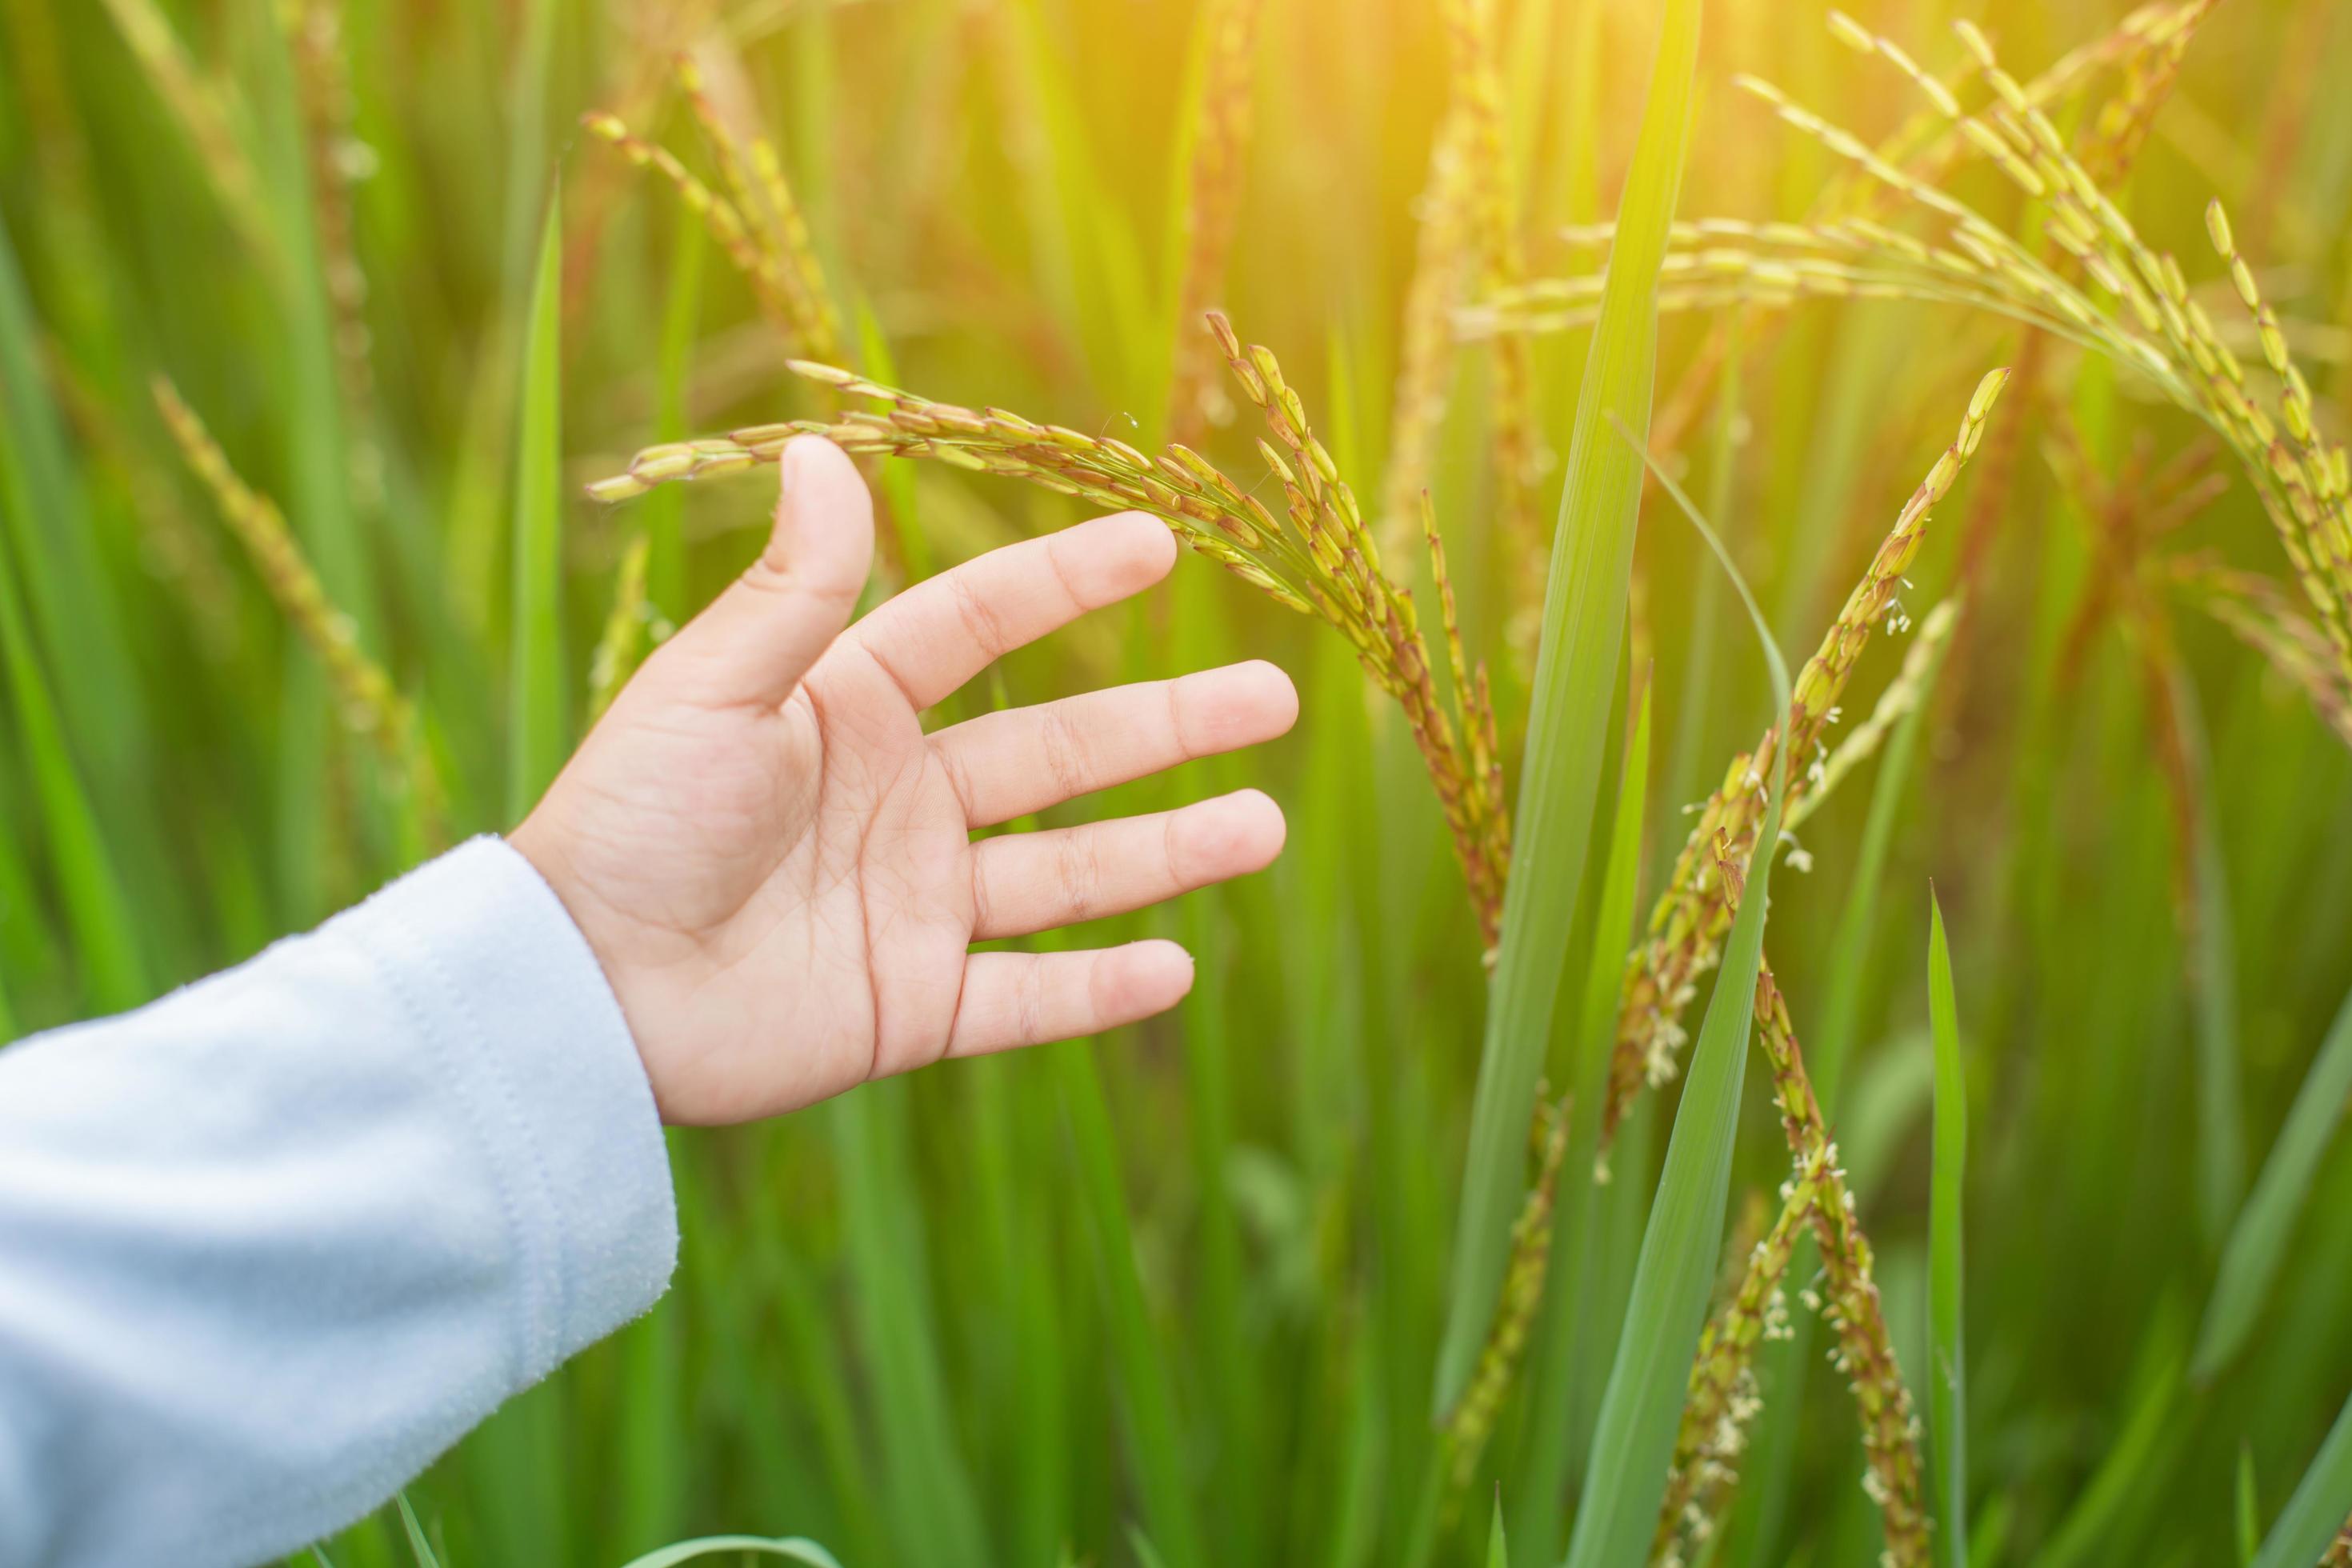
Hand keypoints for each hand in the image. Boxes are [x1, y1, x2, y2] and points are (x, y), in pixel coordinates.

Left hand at [513, 437, 1295, 1123]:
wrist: (575, 987)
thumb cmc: (628, 820)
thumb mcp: (712, 690)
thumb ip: (792, 591)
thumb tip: (827, 450)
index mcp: (849, 709)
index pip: (978, 627)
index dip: (1066, 582)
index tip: (1162, 542)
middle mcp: (900, 802)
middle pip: (1062, 752)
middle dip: (1169, 725)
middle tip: (1274, 697)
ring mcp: (913, 908)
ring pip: (1070, 875)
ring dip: (1168, 851)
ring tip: (1265, 824)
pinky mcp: (909, 1007)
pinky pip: (1024, 998)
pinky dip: (1098, 991)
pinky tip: (1177, 967)